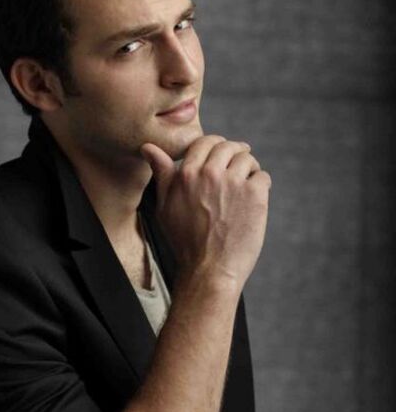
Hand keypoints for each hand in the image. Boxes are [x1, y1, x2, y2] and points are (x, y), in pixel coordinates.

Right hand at [141, 135, 270, 289]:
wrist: (208, 269)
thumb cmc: (184, 241)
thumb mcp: (164, 206)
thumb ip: (161, 173)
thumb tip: (148, 147)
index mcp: (186, 173)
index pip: (205, 142)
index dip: (215, 146)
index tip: (221, 154)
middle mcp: (210, 173)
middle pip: (228, 147)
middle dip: (234, 152)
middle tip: (239, 162)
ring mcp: (234, 182)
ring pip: (247, 159)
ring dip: (249, 168)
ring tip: (247, 182)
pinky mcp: (255, 194)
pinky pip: (262, 176)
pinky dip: (261, 184)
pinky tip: (254, 198)